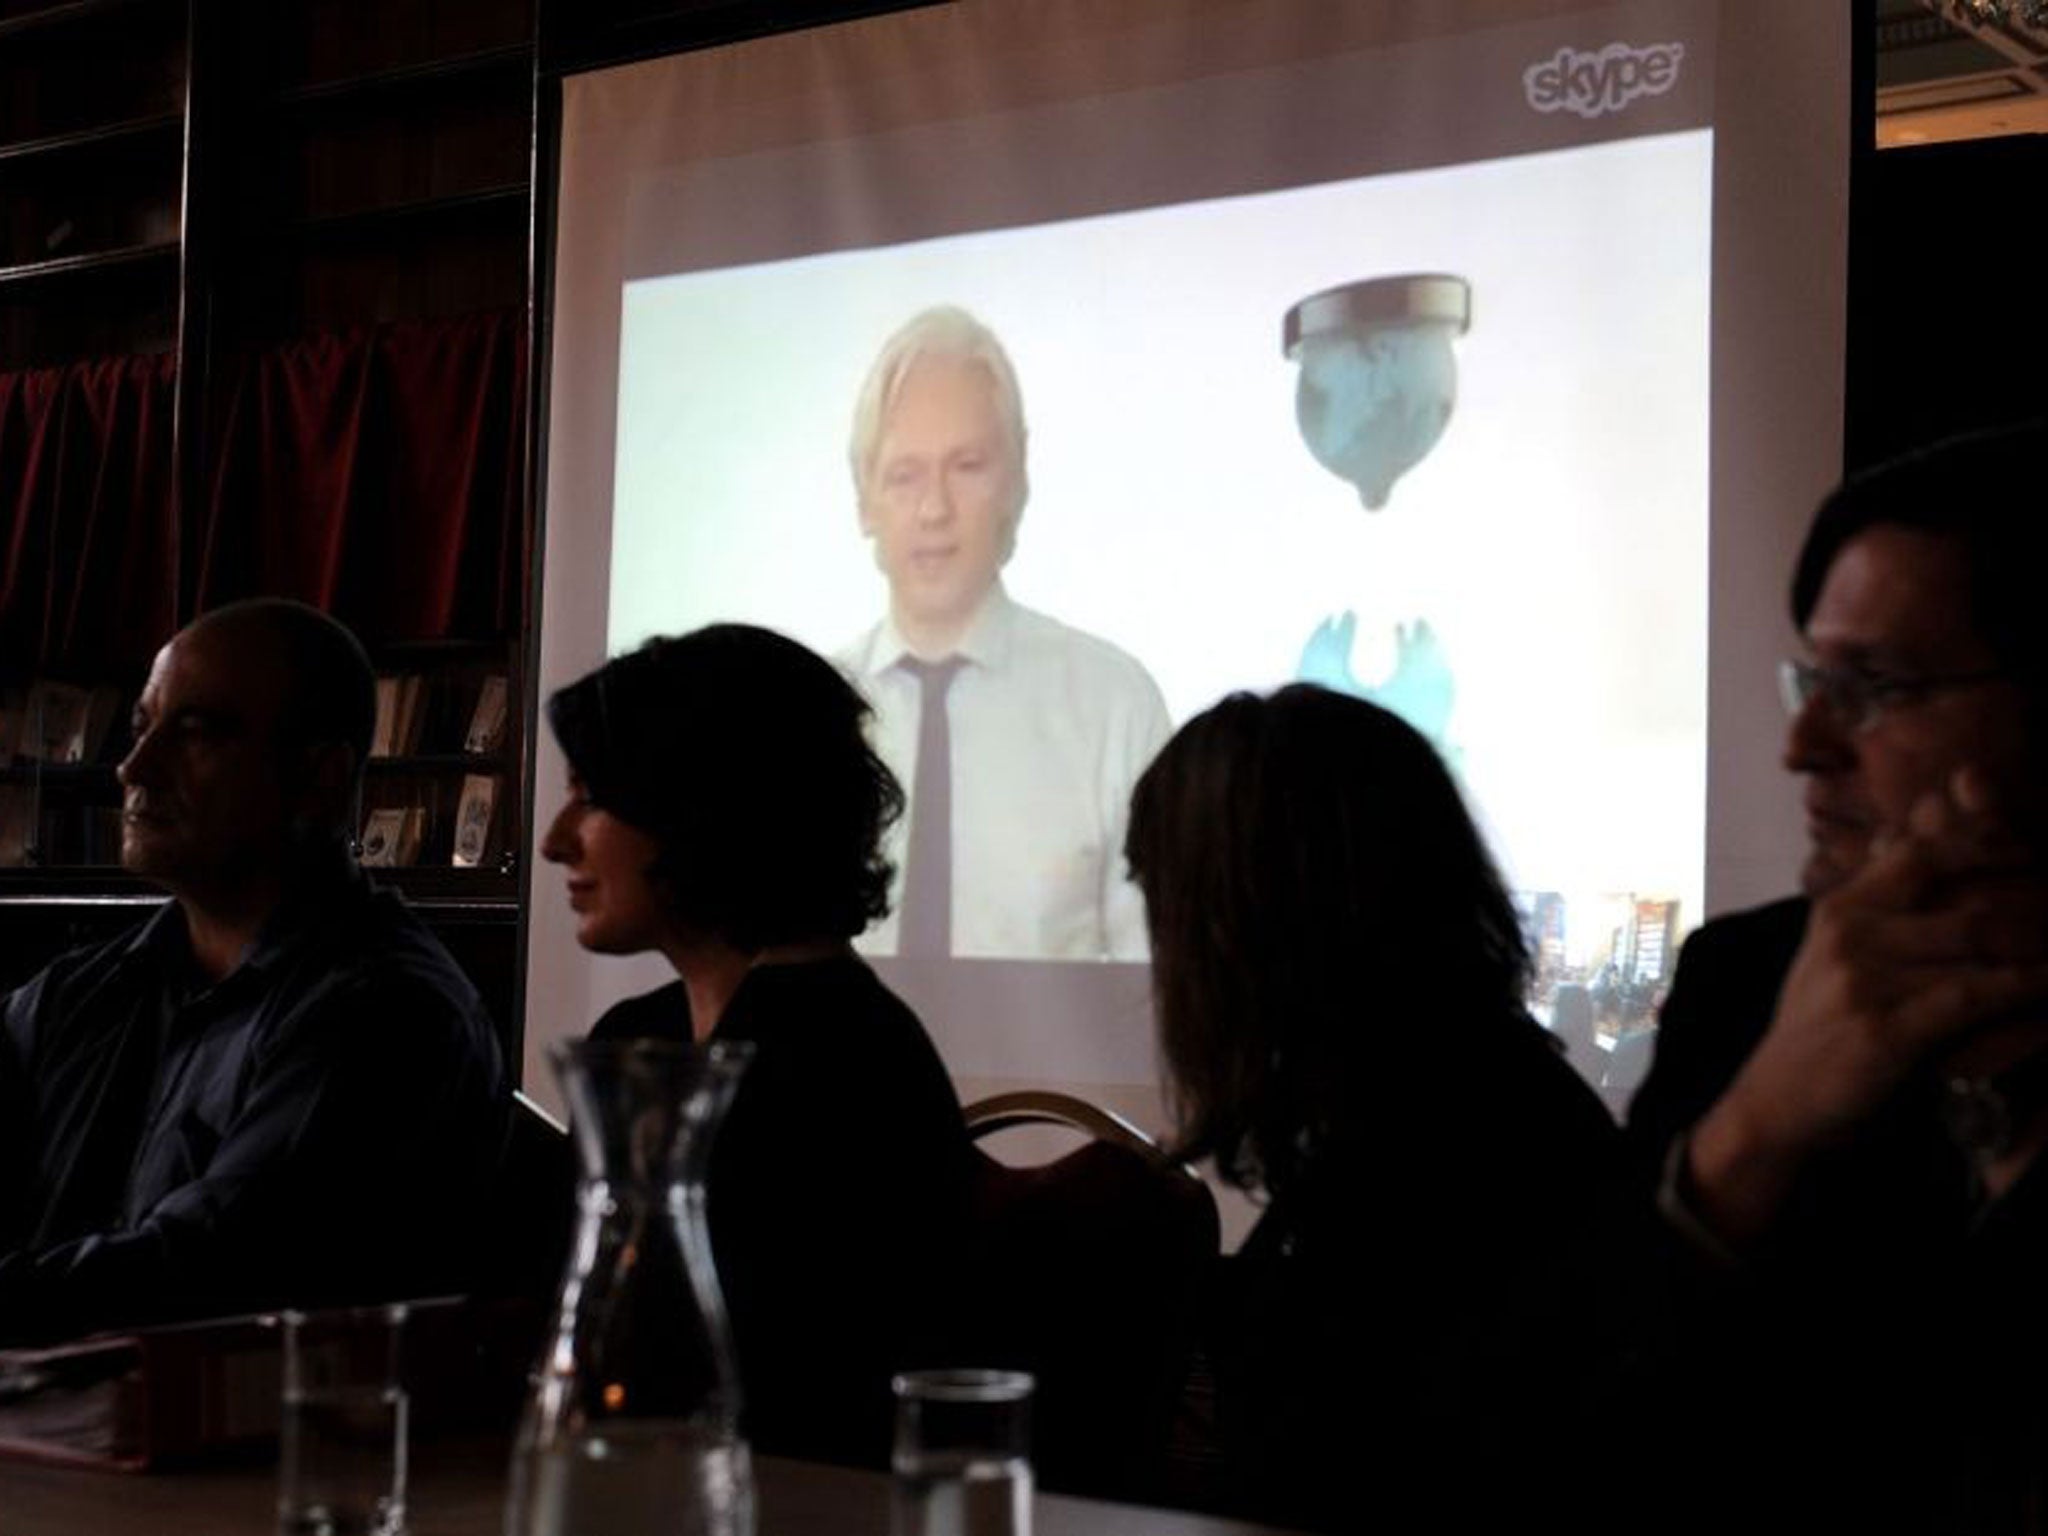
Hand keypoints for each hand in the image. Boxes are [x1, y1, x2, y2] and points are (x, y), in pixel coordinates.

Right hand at [1689, 769, 2047, 1243]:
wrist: (1781, 1097)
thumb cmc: (1823, 1022)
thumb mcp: (1839, 948)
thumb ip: (1880, 893)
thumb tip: (1922, 823)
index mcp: (1841, 905)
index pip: (1923, 848)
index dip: (1987, 840)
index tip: (2034, 851)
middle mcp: (1849, 931)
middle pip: (1965, 893)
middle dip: (2033, 899)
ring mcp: (1863, 979)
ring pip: (1979, 940)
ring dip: (2037, 943)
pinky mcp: (1884, 1028)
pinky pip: (1975, 994)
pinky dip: (2024, 989)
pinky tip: (2045, 986)